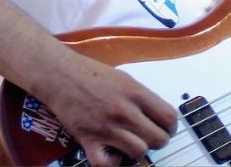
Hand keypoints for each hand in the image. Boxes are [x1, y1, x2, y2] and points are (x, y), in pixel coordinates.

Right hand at [35, 48, 177, 166]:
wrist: (59, 74)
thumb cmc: (89, 73)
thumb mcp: (124, 78)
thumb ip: (142, 97)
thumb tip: (158, 116)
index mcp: (135, 93)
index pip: (169, 118)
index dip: (171, 126)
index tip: (165, 127)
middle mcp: (123, 110)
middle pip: (158, 139)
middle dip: (157, 140)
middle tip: (148, 136)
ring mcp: (106, 126)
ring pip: (139, 152)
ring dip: (137, 150)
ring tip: (130, 142)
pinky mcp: (89, 139)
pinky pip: (107, 163)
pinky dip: (111, 162)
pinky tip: (110, 151)